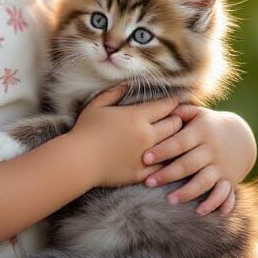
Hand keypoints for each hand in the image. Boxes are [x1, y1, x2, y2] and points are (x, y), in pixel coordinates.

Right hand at [70, 83, 184, 188]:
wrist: (78, 161)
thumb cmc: (84, 130)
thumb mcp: (97, 105)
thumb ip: (113, 93)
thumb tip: (127, 84)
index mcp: (136, 117)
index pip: (165, 107)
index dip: (174, 102)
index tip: (179, 100)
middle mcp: (146, 135)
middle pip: (174, 125)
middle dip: (178, 120)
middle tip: (179, 119)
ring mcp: (146, 155)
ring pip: (172, 146)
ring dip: (176, 140)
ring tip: (178, 138)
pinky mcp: (141, 173)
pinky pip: (162, 167)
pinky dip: (167, 161)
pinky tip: (167, 159)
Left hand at [142, 105, 246, 214]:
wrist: (242, 136)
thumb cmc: (209, 124)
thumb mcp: (198, 114)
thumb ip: (180, 112)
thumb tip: (159, 108)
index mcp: (201, 132)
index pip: (179, 142)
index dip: (163, 150)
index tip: (145, 158)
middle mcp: (211, 150)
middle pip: (188, 164)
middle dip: (168, 174)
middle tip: (148, 182)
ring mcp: (221, 167)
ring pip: (204, 182)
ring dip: (187, 192)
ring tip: (170, 200)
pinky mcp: (230, 180)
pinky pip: (224, 195)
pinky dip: (215, 204)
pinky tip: (200, 212)